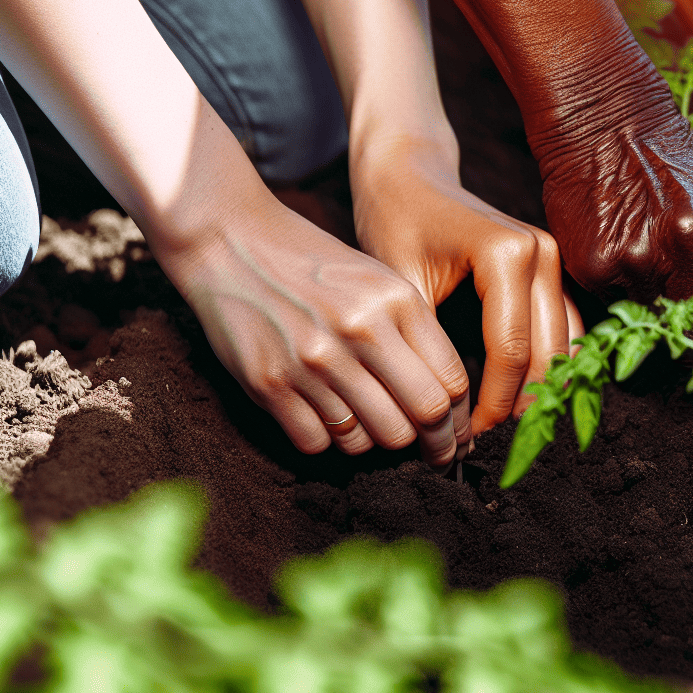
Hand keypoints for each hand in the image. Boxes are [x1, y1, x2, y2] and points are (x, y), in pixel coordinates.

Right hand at [158, 194, 471, 465]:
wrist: (230, 239)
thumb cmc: (314, 264)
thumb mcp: (379, 280)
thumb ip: (417, 333)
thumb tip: (451, 403)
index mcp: (397, 302)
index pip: (451, 383)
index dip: (463, 420)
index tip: (460, 436)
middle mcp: (360, 331)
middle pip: (421, 417)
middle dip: (434, 444)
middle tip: (432, 452)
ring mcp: (312, 359)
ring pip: (370, 439)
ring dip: (376, 442)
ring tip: (372, 427)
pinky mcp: (269, 382)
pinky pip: (317, 442)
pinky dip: (328, 441)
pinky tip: (328, 420)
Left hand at [352, 138, 583, 432]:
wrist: (408, 174)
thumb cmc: (394, 222)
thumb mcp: (400, 290)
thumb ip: (428, 349)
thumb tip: (443, 417)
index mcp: (507, 254)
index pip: (510, 351)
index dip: (492, 403)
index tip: (467, 437)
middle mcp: (543, 253)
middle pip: (546, 353)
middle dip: (519, 404)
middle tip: (484, 443)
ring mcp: (555, 258)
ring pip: (564, 346)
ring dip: (538, 390)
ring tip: (501, 425)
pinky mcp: (554, 267)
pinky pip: (565, 329)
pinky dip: (547, 365)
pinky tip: (518, 394)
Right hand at [538, 102, 692, 328]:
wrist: (609, 123)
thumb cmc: (680, 162)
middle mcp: (688, 243)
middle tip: (687, 289)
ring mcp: (638, 258)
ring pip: (659, 319)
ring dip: (660, 303)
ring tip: (652, 254)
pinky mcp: (596, 267)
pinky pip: (620, 306)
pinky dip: (625, 290)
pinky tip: (624, 249)